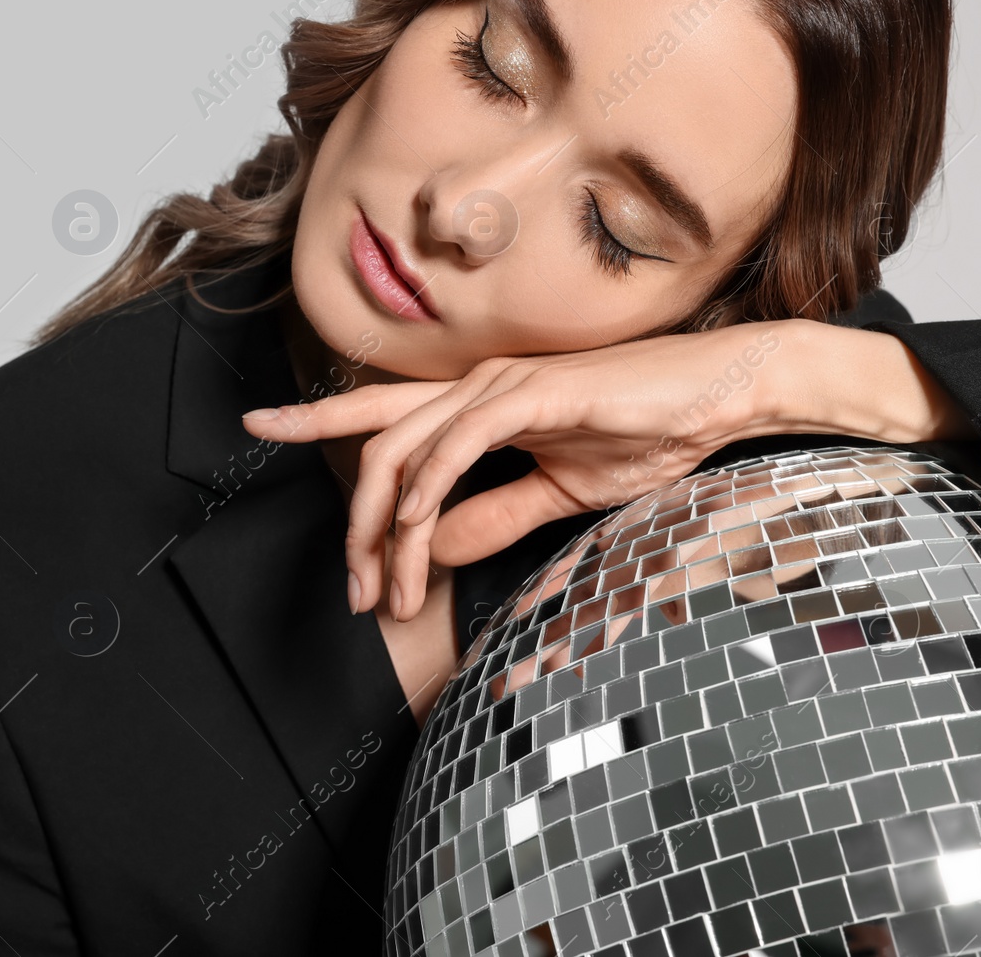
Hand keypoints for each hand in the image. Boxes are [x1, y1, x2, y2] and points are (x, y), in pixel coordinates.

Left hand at [241, 320, 794, 621]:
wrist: (718, 396)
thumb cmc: (644, 434)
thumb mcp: (556, 494)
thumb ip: (494, 516)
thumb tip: (440, 550)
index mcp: (474, 405)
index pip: (378, 412)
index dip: (315, 415)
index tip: (261, 425)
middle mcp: (472, 388)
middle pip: (375, 445)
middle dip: (354, 525)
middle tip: (355, 594)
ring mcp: (499, 386)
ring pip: (406, 456)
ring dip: (391, 533)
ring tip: (392, 594)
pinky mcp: (533, 394)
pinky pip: (459, 444)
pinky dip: (431, 490)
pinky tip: (420, 531)